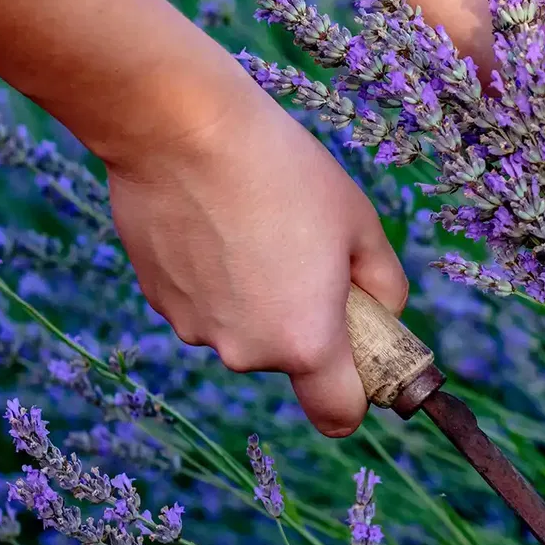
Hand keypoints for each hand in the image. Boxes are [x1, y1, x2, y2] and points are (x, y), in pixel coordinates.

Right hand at [105, 64, 407, 436]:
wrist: (182, 128)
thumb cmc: (284, 172)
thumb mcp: (361, 224)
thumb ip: (386, 285)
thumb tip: (383, 312)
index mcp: (305, 343)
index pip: (339, 416)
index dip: (359, 395)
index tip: (364, 359)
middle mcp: (246, 352)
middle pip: (291, 360)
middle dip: (308, 322)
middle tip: (308, 254)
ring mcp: (194, 328)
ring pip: (246, 328)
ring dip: (260, 297)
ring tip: (258, 226)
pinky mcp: (158, 299)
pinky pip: (207, 302)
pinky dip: (218, 277)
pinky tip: (218, 222)